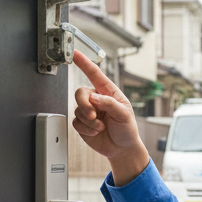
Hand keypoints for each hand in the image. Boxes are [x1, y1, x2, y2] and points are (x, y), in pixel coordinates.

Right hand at [72, 50, 149, 184]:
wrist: (122, 148)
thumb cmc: (127, 129)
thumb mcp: (124, 115)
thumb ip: (109, 104)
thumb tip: (93, 97)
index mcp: (108, 92)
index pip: (94, 74)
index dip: (84, 63)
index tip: (75, 53)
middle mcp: (97, 99)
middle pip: (80, 92)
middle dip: (85, 105)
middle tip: (93, 115)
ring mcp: (88, 111)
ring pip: (78, 110)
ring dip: (90, 122)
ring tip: (101, 128)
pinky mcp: (82, 123)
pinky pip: (76, 123)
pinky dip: (86, 130)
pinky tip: (96, 132)